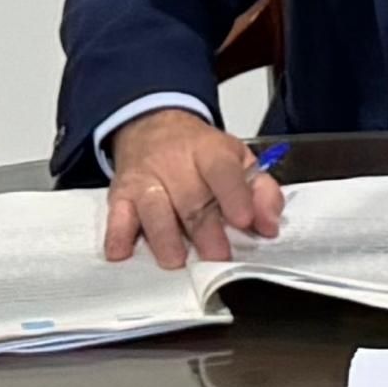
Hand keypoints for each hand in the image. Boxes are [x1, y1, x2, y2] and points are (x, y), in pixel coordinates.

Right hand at [103, 108, 286, 265]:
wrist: (152, 126)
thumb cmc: (199, 153)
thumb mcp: (238, 160)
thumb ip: (261, 191)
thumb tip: (270, 224)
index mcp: (208, 150)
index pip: (222, 170)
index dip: (234, 195)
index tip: (244, 220)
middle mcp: (174, 163)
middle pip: (190, 197)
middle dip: (204, 230)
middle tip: (217, 256)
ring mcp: (145, 179)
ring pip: (153, 207)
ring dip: (164, 236)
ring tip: (176, 260)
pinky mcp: (121, 195)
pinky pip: (117, 215)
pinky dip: (118, 235)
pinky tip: (122, 252)